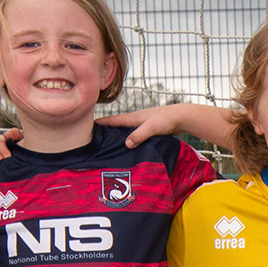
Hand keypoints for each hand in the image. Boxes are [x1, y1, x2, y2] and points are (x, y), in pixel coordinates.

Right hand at [102, 102, 236, 148]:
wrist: (182, 117)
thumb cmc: (167, 120)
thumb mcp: (151, 128)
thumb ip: (139, 135)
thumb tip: (126, 144)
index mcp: (132, 118)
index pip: (111, 120)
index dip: (99, 124)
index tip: (85, 129)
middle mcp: (134, 120)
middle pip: (116, 127)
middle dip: (105, 132)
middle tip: (94, 142)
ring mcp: (141, 125)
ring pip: (125, 132)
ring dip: (117, 138)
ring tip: (108, 149)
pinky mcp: (148, 131)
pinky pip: (134, 136)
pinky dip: (129, 141)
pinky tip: (128, 149)